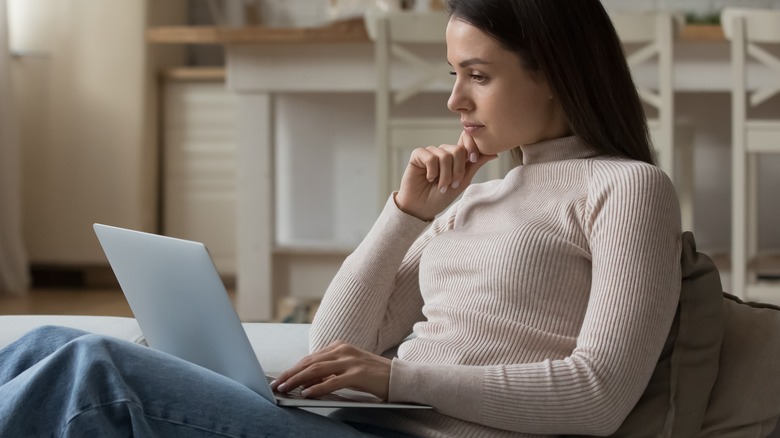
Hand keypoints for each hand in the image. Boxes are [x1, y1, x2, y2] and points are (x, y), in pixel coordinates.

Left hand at [270, 341, 391, 400]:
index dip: (293, 368)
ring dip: (298, 380)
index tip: (280, 378)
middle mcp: (343, 350)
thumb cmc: (373, 375)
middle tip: (276, 384)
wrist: (398, 377)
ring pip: (317, 369)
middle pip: (310, 362)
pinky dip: (317, 387)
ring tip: (285, 388)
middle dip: (290, 374)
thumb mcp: (348, 368)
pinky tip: (306, 393)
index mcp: (340, 347)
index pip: (310, 358)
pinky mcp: (358, 374)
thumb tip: (306, 382)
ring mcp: (351, 361)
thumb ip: (330, 371)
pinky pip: (332, 381)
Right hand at [395, 131, 495, 220]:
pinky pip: (430, 158)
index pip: (465, 140)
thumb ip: (475, 165)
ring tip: (440, 186)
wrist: (422, 208)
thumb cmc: (441, 197)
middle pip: (458, 150)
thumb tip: (494, 153)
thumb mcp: (462, 182)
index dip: (471, 146)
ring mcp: (430, 152)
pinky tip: (428, 178)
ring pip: (445, 155)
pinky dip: (432, 172)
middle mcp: (443, 152)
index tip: (472, 159)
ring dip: (444, 175)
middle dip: (457, 171)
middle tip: (452, 184)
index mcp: (455, 157)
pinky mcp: (418, 155)